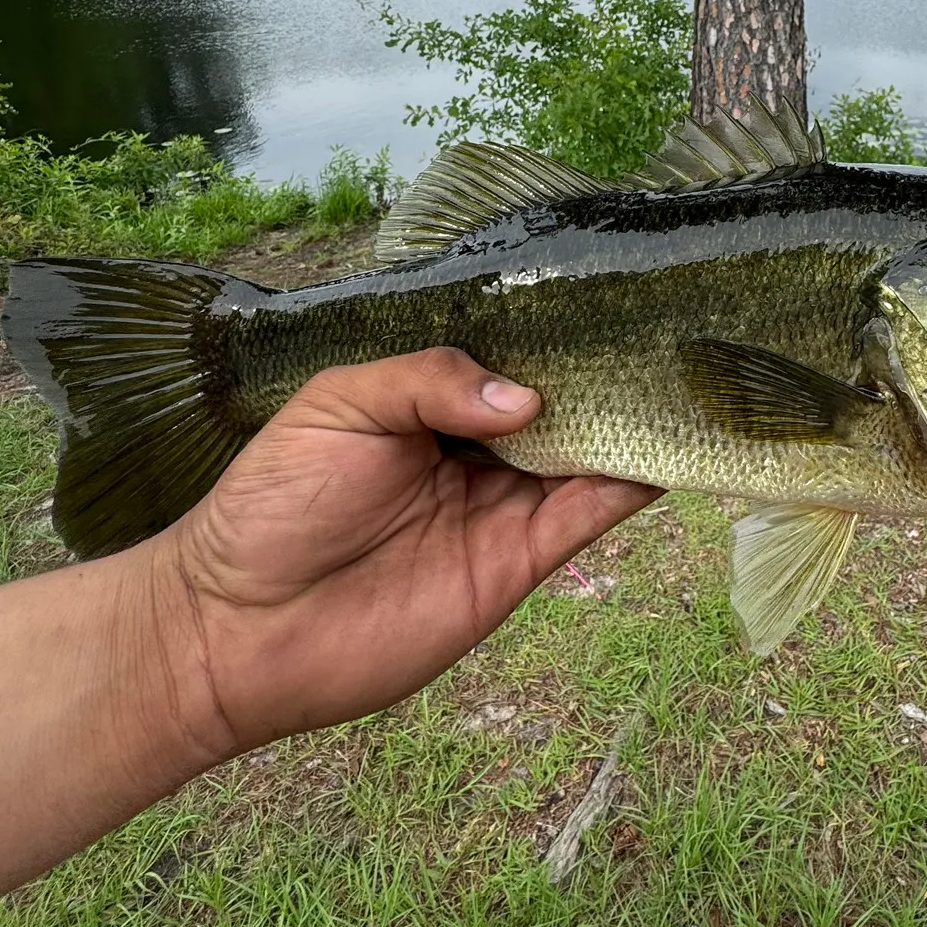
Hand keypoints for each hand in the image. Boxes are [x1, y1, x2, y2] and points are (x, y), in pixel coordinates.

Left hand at [160, 348, 659, 755]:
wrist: (241, 630)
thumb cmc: (273, 505)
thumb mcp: (339, 405)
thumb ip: (429, 380)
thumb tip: (527, 399)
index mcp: (431, 402)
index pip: (510, 357)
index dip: (556, 332)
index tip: (611, 296)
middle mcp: (478, 448)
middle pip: (562, 404)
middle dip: (608, 371)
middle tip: (669, 330)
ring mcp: (503, 504)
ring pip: (589, 455)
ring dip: (632, 423)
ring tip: (684, 381)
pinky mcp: (519, 562)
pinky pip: (587, 515)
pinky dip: (631, 485)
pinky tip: (665, 451)